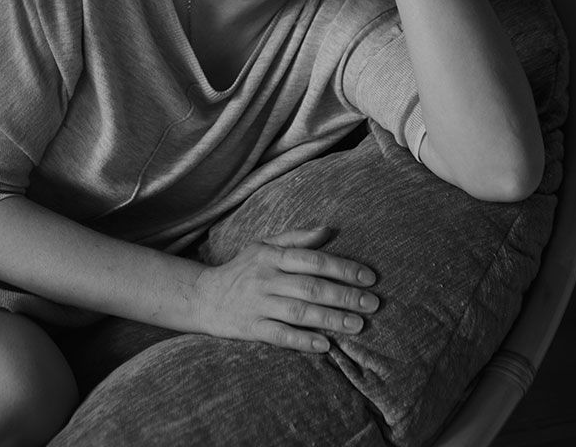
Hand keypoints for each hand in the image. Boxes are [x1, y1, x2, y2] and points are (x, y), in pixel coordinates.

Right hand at [193, 227, 379, 351]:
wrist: (203, 296)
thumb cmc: (241, 270)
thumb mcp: (263, 246)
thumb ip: (296, 238)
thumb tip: (329, 230)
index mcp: (271, 256)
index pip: (313, 260)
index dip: (343, 268)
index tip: (369, 278)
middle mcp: (265, 278)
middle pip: (310, 287)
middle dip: (345, 296)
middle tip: (372, 304)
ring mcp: (257, 304)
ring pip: (299, 312)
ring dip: (331, 319)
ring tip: (358, 325)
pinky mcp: (251, 328)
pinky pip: (279, 335)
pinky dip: (302, 340)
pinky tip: (324, 345)